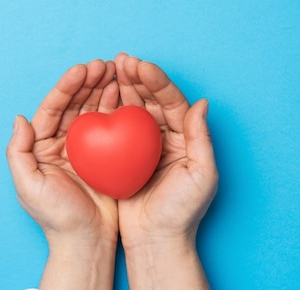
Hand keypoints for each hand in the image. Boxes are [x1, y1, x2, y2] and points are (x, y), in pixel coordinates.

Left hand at [6, 59, 118, 289]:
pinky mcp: (107, 153)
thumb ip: (18, 152)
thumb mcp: (28, 186)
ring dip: (103, 88)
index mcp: (42, 145)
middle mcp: (63, 141)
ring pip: (93, 109)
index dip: (66, 87)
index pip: (53, 108)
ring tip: (117, 70)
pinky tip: (125, 92)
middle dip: (88, 81)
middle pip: (75, 103)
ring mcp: (86, 146)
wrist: (86, 240)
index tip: (82, 70)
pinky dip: (117, 107)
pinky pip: (111, 124)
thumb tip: (20, 118)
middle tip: (104, 64)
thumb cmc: (56, 217)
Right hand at [115, 53, 217, 289]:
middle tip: (119, 60)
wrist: (157, 240)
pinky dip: (106, 109)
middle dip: (135, 77)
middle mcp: (164, 136)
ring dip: (121, 87)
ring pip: (131, 108)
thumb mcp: (201, 176)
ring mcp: (141, 145)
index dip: (156, 81)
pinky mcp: (122, 155)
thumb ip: (202, 138)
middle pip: (150, 99)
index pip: (171, 101)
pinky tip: (97, 96)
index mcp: (184, 137)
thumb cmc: (182, 212)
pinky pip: (114, 126)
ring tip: (107, 68)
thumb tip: (202, 103)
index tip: (139, 65)